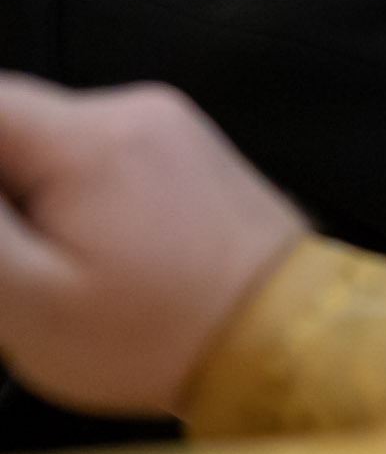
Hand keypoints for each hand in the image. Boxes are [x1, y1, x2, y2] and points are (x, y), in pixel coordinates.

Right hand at [0, 76, 305, 415]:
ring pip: (55, 144)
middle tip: (22, 268)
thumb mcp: (29, 299)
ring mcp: (172, 128)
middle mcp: (135, 111)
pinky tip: (88, 258)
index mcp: (89, 137)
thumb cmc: (157, 334)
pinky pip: (102, 159)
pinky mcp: (192, 155)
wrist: (289, 342)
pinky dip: (72, 197)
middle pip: (13, 123)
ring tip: (51, 271)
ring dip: (29, 197)